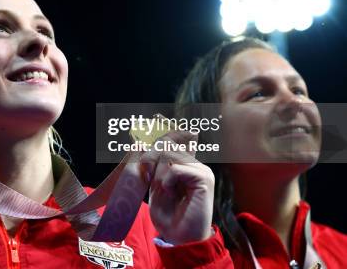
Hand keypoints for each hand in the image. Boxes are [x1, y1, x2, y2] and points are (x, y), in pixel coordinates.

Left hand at [143, 129, 214, 244]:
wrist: (179, 237)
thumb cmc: (168, 214)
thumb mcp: (157, 184)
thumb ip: (157, 165)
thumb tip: (154, 141)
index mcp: (185, 165)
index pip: (180, 138)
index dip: (170, 128)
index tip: (158, 116)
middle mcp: (195, 164)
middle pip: (168, 145)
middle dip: (152, 158)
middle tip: (149, 176)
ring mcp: (201, 170)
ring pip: (170, 156)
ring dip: (159, 174)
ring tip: (162, 189)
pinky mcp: (204, 178)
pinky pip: (176, 168)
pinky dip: (167, 180)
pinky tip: (170, 192)